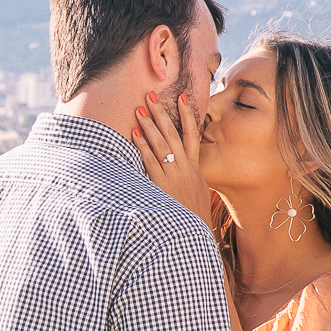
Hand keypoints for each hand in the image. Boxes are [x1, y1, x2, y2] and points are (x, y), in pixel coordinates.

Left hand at [132, 92, 212, 223]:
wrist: (195, 235)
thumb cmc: (193, 217)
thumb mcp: (197, 193)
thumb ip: (189, 178)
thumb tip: (179, 168)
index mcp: (196, 168)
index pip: (193, 135)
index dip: (188, 115)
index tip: (182, 97)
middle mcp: (186, 168)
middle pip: (174, 134)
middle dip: (162, 113)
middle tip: (151, 95)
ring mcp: (175, 176)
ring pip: (162, 144)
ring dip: (149, 125)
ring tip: (139, 109)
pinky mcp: (162, 186)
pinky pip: (151, 162)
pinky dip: (142, 147)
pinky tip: (134, 134)